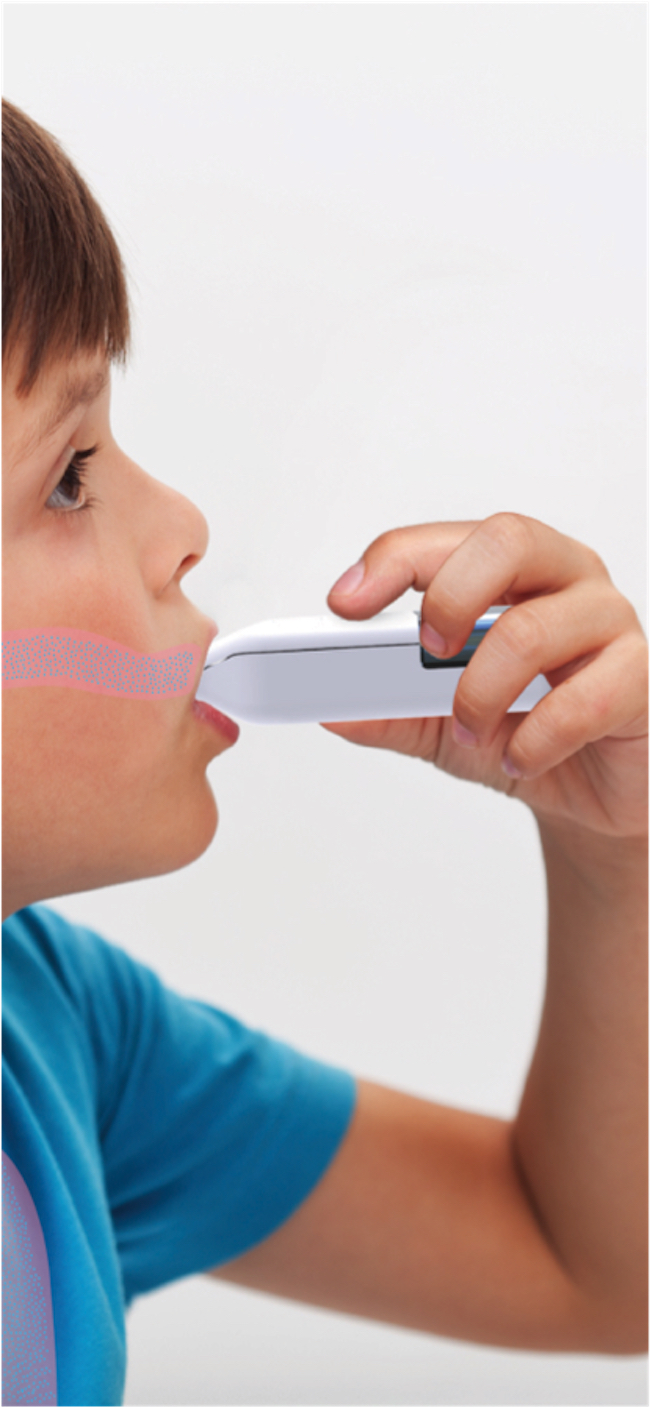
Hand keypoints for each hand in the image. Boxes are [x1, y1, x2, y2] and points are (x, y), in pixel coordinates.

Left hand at [323, 514, 647, 839]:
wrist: (593, 798)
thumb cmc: (525, 734)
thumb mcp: (440, 725)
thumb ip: (388, 710)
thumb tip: (332, 705)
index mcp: (511, 571)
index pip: (450, 539)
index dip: (394, 562)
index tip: (345, 605)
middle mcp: (564, 579)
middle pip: (507, 541)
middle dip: (448, 596)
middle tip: (424, 653)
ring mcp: (608, 623)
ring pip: (533, 626)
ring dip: (480, 690)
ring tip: (469, 734)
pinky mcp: (639, 678)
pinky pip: (584, 697)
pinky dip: (535, 739)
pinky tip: (520, 758)